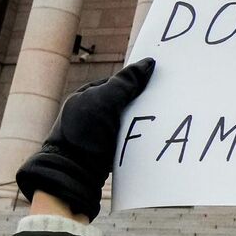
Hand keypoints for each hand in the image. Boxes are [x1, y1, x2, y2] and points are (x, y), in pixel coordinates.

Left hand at [16, 58, 155, 219]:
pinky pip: (127, 139)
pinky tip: (149, 139)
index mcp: (86, 95)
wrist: (74, 172)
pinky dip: (137, 138)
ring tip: (160, 121)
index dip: (136, 81)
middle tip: (162, 102)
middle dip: (140, 103)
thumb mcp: (106, 100)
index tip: (157, 82)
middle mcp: (91, 112)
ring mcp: (97, 132)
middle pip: (124, 101)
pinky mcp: (105, 150)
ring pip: (127, 121)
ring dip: (140, 123)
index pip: (118, 82)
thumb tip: (147, 64)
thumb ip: (126, 82)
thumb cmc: (84, 132)